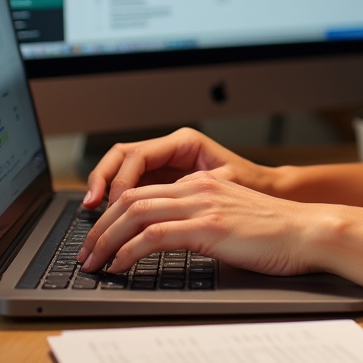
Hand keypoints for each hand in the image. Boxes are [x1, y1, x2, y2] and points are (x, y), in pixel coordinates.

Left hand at [78, 173, 320, 275]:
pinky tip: (120, 267)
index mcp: (203, 182)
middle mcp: (198, 187)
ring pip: (135, 213)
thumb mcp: (232, 216)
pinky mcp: (207, 226)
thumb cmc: (275, 231)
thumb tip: (173, 237)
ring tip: (94, 263)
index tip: (99, 237)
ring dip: (106, 240)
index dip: (113, 212)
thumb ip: (204, 216)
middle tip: (86, 254)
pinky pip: (153, 236)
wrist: (306, 231)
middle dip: (100, 227)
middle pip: (131, 197)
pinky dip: (128, 252)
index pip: (143, 189)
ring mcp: (202, 204)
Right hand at [82, 127, 274, 208]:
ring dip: (104, 190)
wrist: (272, 193)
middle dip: (102, 181)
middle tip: (90, 209)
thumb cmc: (254, 187)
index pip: (138, 155)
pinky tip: (110, 219)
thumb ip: (191, 191)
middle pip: (121, 157)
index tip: (112, 206)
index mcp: (185, 143)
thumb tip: (159, 208)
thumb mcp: (224, 186)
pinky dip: (117, 201)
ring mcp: (166, 164)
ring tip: (92, 215)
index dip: (119, 181)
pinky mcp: (165, 181)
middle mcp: (172, 149)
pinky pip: (133, 186)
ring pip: (122, 170)